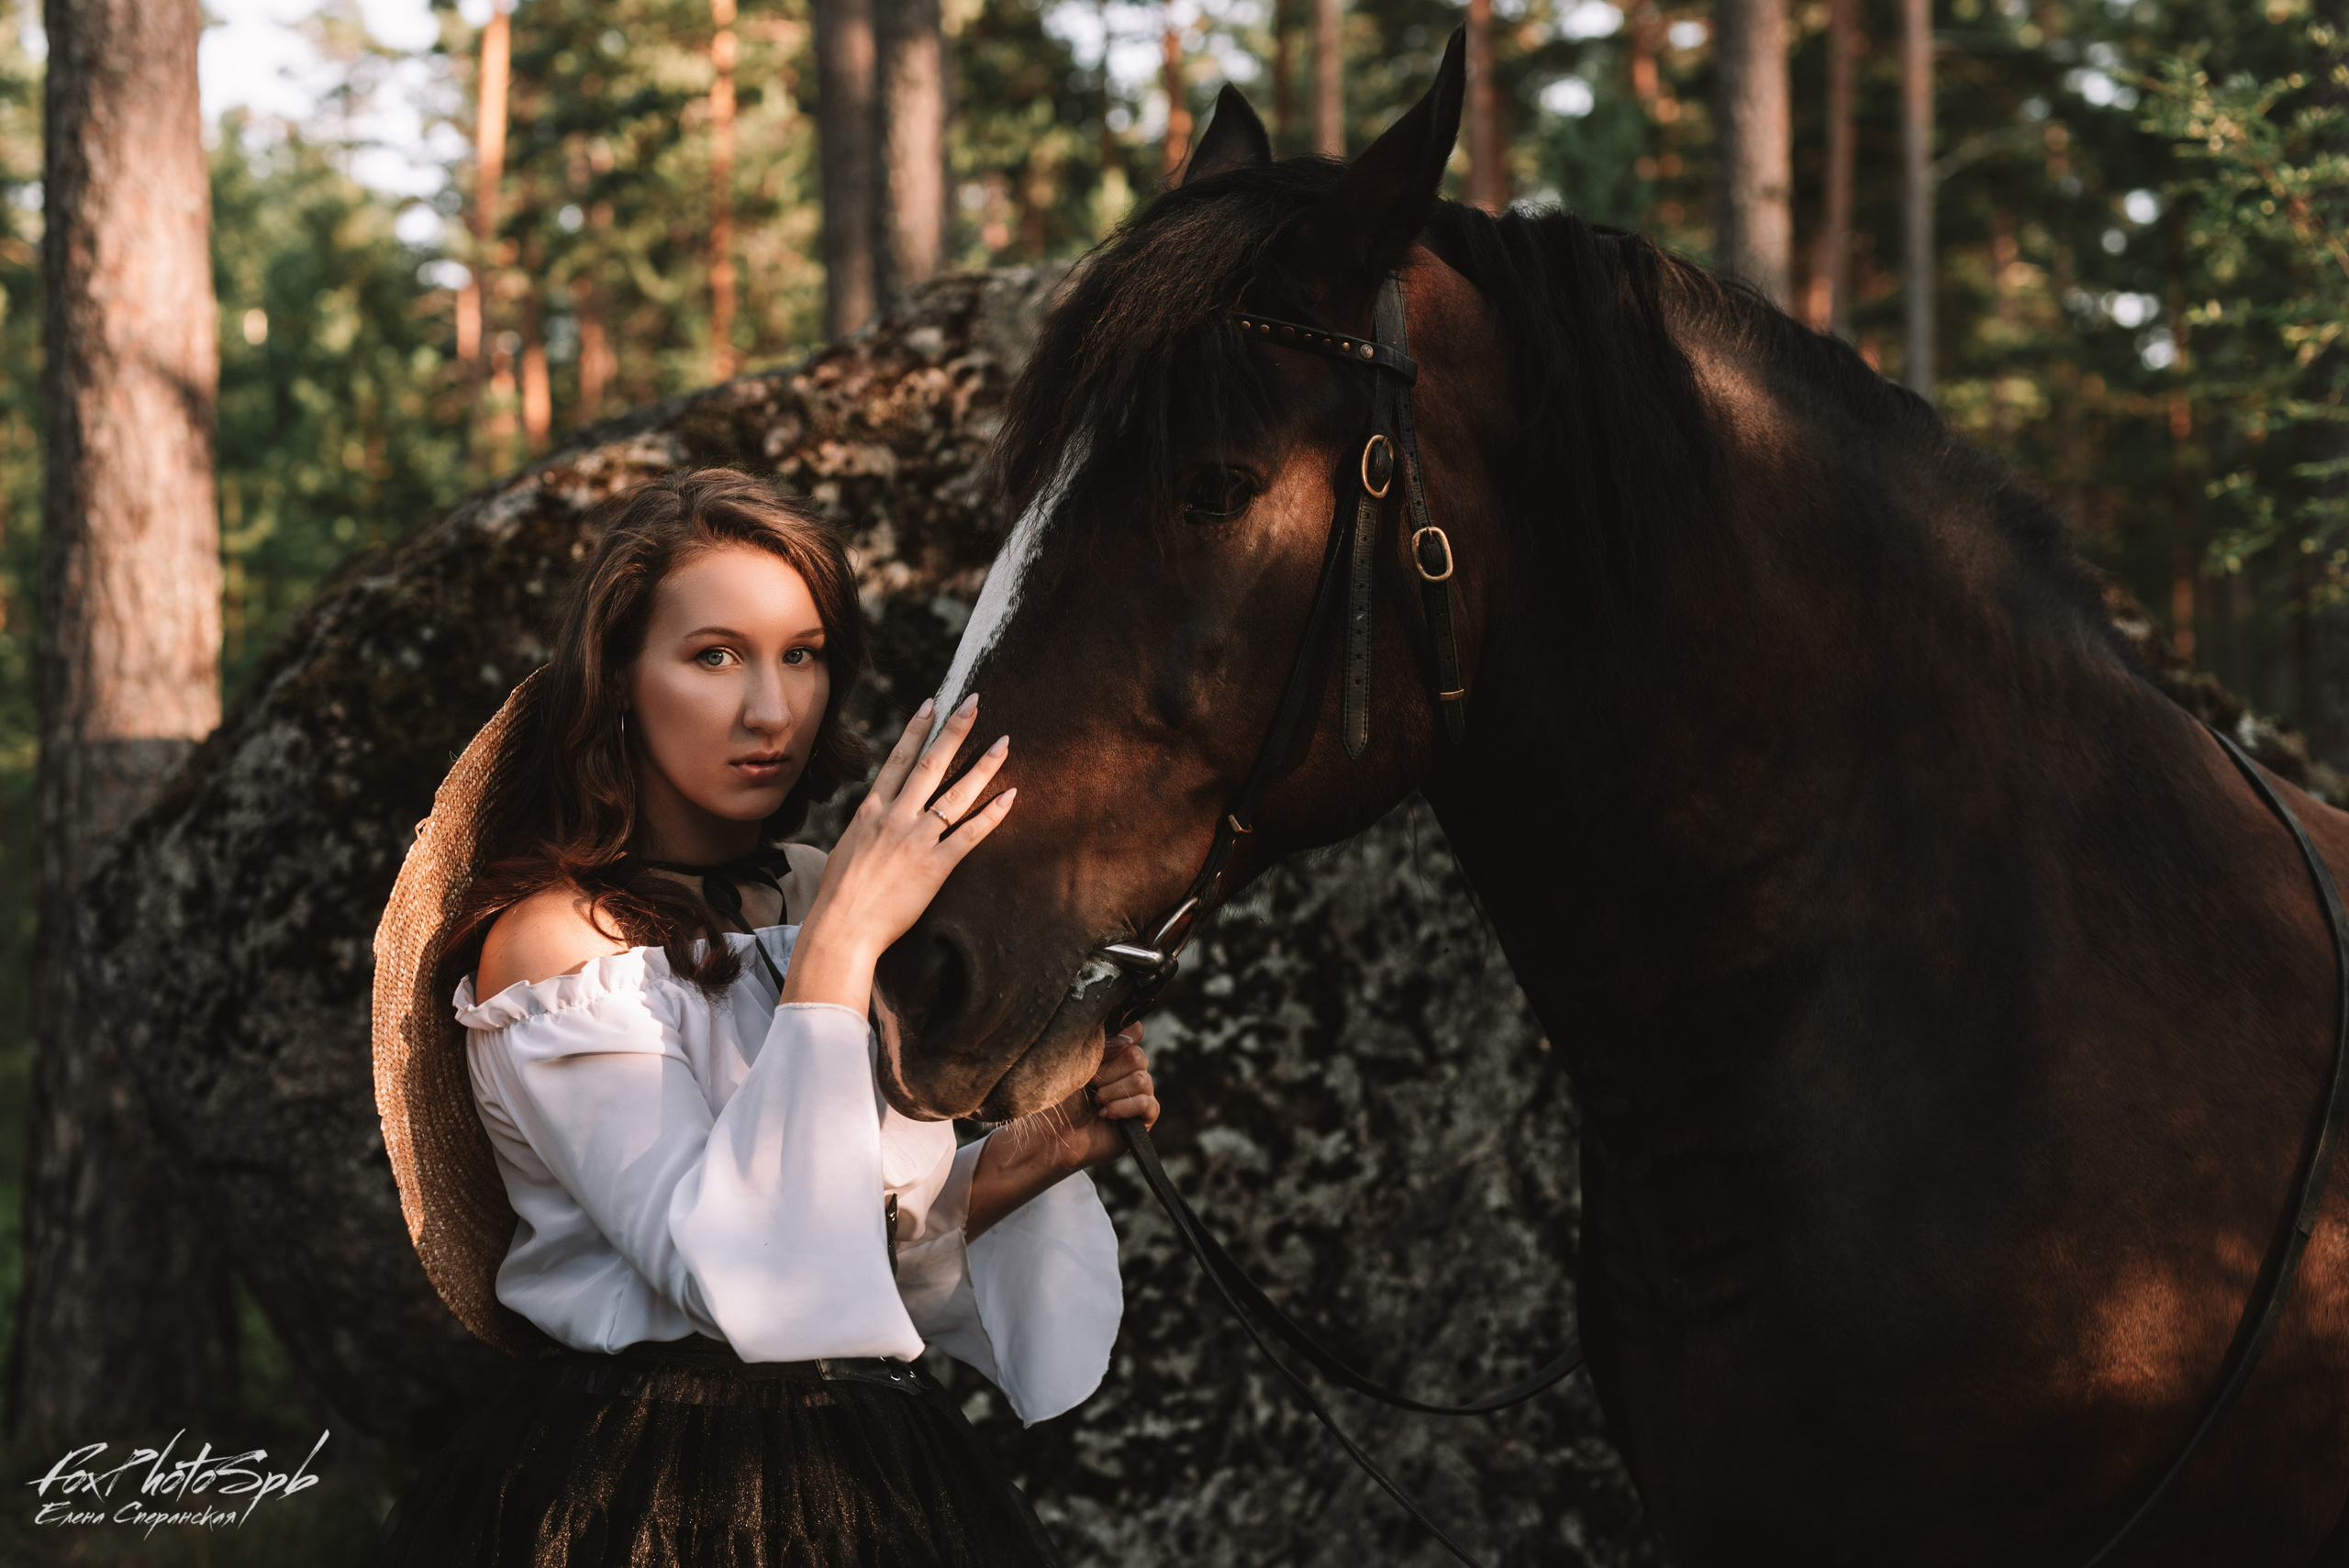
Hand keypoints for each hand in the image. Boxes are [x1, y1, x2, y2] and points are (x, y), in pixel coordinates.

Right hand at [781, 694, 1013, 1010]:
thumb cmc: (838, 896)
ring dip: (983, 765)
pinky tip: (1011, 795)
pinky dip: (992, 814)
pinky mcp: (935, 866)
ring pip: (956, 793)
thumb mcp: (846, 849)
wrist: (841, 927)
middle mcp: (895, 817)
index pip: (898, 760)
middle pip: (931, 764)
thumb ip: (866, 829)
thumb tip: (873, 820)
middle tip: (975, 702)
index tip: (932, 703)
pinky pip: (970, 834)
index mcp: (871, 811)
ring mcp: (916, 840)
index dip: (917, 730)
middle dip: (954, 730)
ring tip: (1004, 742)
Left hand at [966, 1025, 1158, 1238]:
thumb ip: (1102, 1042)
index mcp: (1110, 1055)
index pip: (1134, 1032)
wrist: (1050, 1136)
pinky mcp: (1141, 1120)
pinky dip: (1125, 1107)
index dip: (1122, 1037)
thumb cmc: (1056, 1100)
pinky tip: (1105, 1115)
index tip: (1102, 1049)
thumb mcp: (1074, 1062)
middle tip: (1091, 1084)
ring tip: (1096, 1102)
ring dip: (1114, 1091)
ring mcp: (1136, 1097)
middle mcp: (1126, 1073)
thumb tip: (1131, 1032)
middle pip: (1138, 1056)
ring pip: (1143, 1079)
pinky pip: (1149, 1104)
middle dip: (1110, 1070)